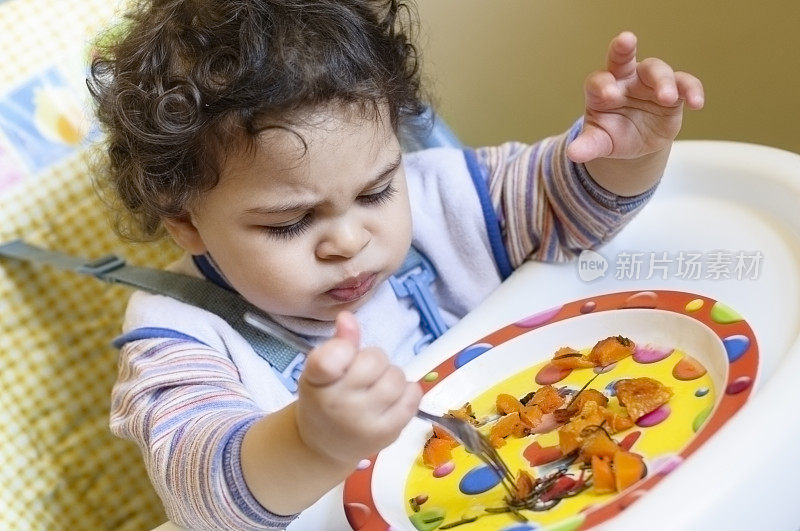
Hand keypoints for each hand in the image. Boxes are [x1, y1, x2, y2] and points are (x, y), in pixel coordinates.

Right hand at [295, 311, 422, 463]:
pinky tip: (392, 398)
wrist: (325, 447)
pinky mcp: (388, 434)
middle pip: (374, 360)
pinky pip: (413, 396)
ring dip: (391, 376)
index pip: (330, 358)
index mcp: (316, 383)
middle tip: (364, 373)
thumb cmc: (324, 400)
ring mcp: (364, 422)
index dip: (343, 349)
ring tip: (379, 386)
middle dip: (374, 360)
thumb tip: (347, 317)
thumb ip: (337, 344)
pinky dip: (407, 391)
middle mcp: (338, 405)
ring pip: (396, 377)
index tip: (344, 355)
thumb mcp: (320, 372)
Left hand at [567, 31, 703, 163]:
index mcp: (602, 88)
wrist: (635, 143)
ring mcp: (649, 83)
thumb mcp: (599, 142)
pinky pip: (685, 84)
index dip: (602, 85)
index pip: (598, 80)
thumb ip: (587, 145)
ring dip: (662, 82)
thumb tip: (573, 154)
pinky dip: (692, 90)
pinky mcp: (674, 92)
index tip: (608, 95)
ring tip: (666, 97)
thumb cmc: (612, 135)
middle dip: (623, 49)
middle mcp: (625, 79)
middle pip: (624, 59)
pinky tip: (696, 103)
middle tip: (626, 41)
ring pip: (657, 70)